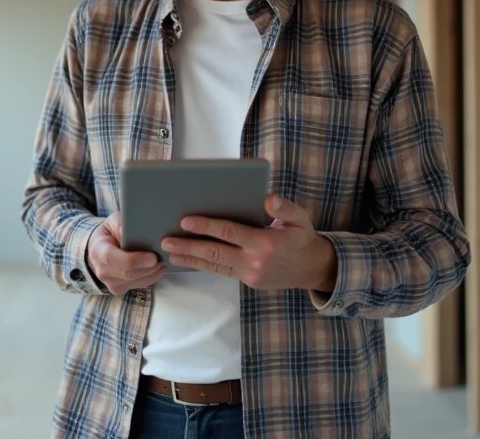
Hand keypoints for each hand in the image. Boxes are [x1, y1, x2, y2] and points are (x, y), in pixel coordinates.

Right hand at [87, 212, 167, 295]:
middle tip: (162, 258)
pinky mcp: (119, 290)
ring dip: (153, 273)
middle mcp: (102, 271)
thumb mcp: (113, 222)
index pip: (114, 259)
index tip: (153, 257)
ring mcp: (110, 283)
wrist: (98, 249)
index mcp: (98, 251)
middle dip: (149, 268)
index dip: (135, 260)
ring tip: (162, 261)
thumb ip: (122, 225)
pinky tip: (157, 268)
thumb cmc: (108, 234)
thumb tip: (136, 232)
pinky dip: (151, 277)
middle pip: (129, 274)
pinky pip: (139, 285)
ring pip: (137, 281)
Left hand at [160, 195, 337, 291]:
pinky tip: (187, 260)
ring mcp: (250, 274)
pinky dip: (203, 265)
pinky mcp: (248, 281)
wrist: (313, 269)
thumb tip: (268, 198)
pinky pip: (222, 271)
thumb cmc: (303, 238)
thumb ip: (284, 207)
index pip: (229, 232)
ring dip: (190, 258)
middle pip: (216, 252)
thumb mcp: (301, 218)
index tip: (185, 220)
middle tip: (166, 240)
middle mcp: (255, 260)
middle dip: (189, 246)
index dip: (206, 226)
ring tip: (169, 253)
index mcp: (265, 242)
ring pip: (215, 265)